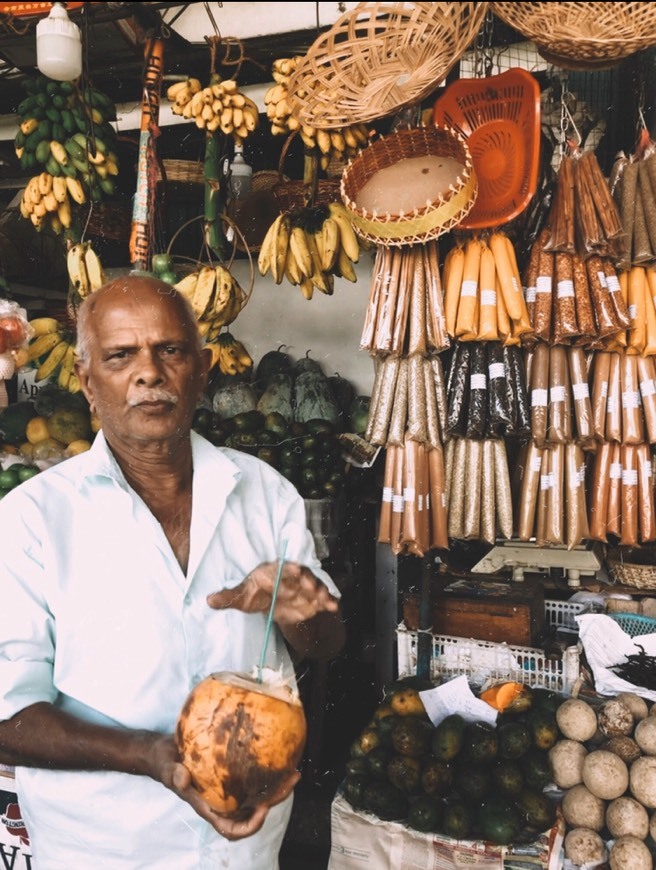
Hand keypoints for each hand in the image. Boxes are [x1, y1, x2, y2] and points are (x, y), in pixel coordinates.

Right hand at [150, 735, 299, 840]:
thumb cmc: (166, 765)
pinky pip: (253, 778)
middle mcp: (223, 802)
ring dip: (276, 787)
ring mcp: (228, 789)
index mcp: (209, 808)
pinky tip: (277, 757)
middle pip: (253, 811)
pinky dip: (266, 773)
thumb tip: (182, 777)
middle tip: (290, 780)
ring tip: (292, 771)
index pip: (233, 829)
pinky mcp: (231, 774)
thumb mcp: (169, 769)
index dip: (250, 825)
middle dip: (274, 800)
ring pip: (257, 795)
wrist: (165, 752)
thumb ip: (175, 775)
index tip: (263, 810)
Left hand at [207, 561, 338, 627]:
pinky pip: (324, 598)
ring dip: (319, 590)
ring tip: (321, 598)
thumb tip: (208, 600)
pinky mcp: (314, 598)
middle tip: (308, 584)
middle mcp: (292, 575)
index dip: (287, 566)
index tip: (291, 567)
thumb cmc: (258, 593)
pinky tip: (334, 607)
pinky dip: (329, 602)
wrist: (276, 604)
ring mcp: (305, 586)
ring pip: (315, 585)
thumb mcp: (243, 597)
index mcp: (275, 569)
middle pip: (301, 574)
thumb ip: (228, 597)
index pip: (282, 564)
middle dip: (306, 579)